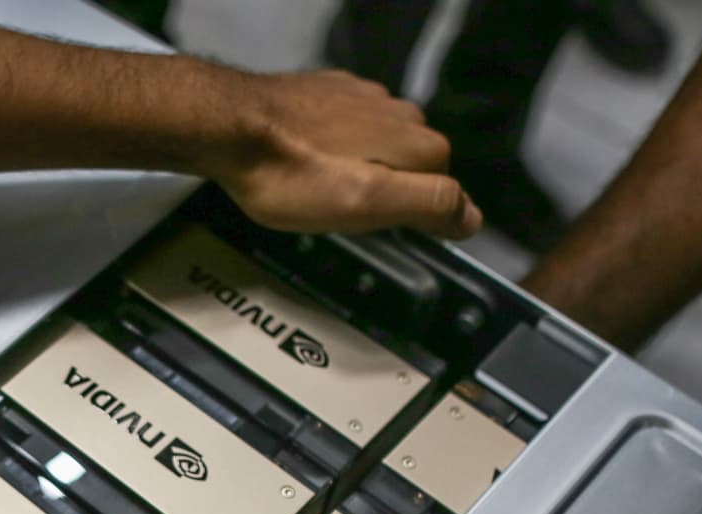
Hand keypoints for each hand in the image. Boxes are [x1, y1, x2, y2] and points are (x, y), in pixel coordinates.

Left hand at [210, 70, 481, 238]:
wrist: (230, 126)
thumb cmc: (293, 173)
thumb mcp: (368, 204)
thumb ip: (428, 206)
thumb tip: (471, 217)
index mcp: (419, 144)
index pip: (445, 194)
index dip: (419, 222)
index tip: (389, 236)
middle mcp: (401, 113)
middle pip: (413, 170)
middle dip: (389, 195)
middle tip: (348, 218)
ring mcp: (364, 96)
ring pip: (381, 146)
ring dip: (362, 169)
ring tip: (323, 191)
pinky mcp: (330, 90)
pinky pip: (348, 127)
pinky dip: (335, 147)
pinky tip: (308, 161)